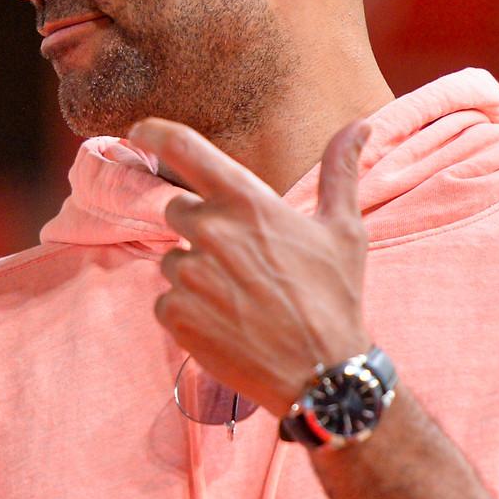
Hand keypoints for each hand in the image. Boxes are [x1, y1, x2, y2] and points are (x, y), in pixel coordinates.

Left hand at [128, 116, 372, 415]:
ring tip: (241, 299)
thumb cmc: (334, 297)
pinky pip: (167, 301)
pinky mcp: (175, 314)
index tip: (139, 131)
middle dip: (202, 229)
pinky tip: (226, 324)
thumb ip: (340, 170)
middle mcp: (210, 231)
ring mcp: (188, 274)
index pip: (184, 148)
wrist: (321, 373)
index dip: (154, 132)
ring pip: (174, 260)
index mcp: (246, 201)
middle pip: (178, 211)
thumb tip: (360, 125)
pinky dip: (189, 311)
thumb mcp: (343, 229)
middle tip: (242, 262)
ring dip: (197, 274)